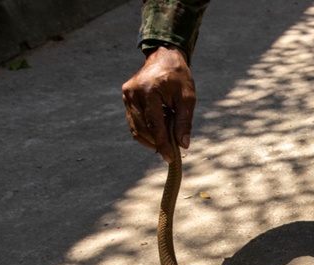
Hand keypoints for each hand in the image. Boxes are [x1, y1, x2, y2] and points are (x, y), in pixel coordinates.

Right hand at [121, 46, 194, 161]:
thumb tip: (183, 145)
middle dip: (158, 143)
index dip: (162, 144)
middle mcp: (133, 93)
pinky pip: (134, 122)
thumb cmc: (179, 77)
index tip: (170, 158)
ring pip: (136, 128)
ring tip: (168, 136)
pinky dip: (146, 132)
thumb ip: (184, 122)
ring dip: (152, 139)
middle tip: (173, 150)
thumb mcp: (187, 98)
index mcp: (149, 91)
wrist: (164, 58)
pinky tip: (160, 130)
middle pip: (143, 129)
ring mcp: (127, 96)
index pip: (154, 125)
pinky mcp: (126, 98)